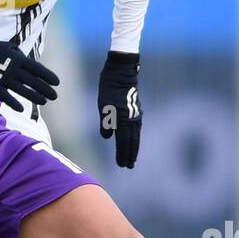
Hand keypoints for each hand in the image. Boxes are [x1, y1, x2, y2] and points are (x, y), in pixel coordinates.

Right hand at [0, 38, 59, 113]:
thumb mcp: (8, 48)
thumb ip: (21, 56)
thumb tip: (34, 66)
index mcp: (17, 57)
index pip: (37, 68)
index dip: (47, 75)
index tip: (57, 83)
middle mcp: (12, 68)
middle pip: (32, 80)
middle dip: (45, 88)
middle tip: (54, 96)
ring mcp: (2, 77)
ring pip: (21, 89)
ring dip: (34, 96)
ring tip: (44, 101)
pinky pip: (4, 96)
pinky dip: (13, 102)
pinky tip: (21, 109)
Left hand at [97, 51, 140, 167]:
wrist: (121, 71)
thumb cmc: (109, 87)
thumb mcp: (103, 105)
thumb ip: (105, 122)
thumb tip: (107, 137)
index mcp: (123, 119)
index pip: (124, 142)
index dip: (123, 154)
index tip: (122, 165)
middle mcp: (132, 119)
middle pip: (132, 141)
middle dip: (130, 154)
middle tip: (128, 166)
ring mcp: (135, 114)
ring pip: (135, 135)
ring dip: (133, 147)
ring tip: (132, 157)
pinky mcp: (135, 110)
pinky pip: (136, 128)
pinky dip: (134, 137)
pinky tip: (133, 140)